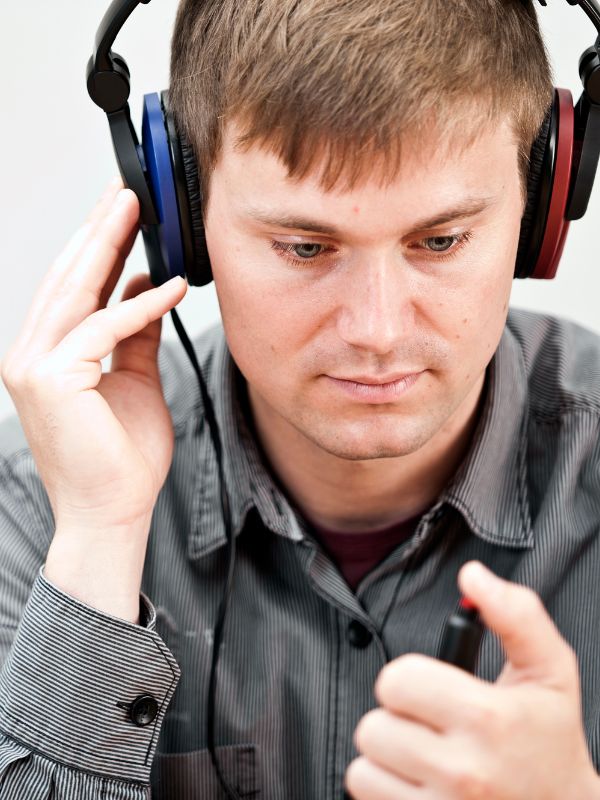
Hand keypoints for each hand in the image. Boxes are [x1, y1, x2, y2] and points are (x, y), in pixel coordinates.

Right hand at [0, 178, 187, 533]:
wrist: (113, 511)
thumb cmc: (122, 456)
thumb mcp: (134, 378)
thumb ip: (135, 332)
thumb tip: (145, 286)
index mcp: (47, 354)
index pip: (74, 288)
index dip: (98, 246)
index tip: (123, 212)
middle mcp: (30, 354)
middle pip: (69, 279)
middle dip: (99, 230)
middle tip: (126, 191)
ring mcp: (33, 366)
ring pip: (76, 292)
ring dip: (108, 246)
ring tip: (136, 209)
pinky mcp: (52, 380)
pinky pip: (103, 329)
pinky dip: (138, 306)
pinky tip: (171, 287)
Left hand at [345, 561, 599, 799]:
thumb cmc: (550, 739)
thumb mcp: (550, 671)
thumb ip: (516, 613)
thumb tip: (473, 574)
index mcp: (489, 718)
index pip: (397, 680)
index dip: (410, 680)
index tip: (432, 690)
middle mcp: (464, 772)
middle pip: (373, 725)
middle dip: (397, 719)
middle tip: (431, 726)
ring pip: (363, 766)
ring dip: (387, 759)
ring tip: (426, 758)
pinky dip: (385, 791)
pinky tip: (420, 787)